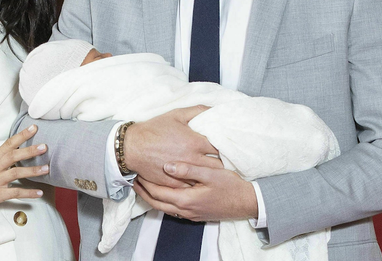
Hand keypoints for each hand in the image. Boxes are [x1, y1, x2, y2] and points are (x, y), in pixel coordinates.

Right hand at [0, 124, 48, 219]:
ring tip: (46, 169)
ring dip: (32, 171)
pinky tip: (39, 193)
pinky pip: (15, 193)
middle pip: (12, 155)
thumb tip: (13, 154)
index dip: (21, 135)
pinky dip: (28, 193)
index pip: (7, 144)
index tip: (34, 128)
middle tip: (44, 147)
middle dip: (29, 150)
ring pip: (15, 173)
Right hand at [125, 106, 222, 187]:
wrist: (133, 147)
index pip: (221, 148)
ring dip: (211, 175)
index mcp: (195, 142)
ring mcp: (184, 173)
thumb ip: (197, 110)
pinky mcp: (175, 183)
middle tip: (226, 161)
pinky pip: (192, 186)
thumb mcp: (176, 115)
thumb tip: (214, 109)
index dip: (227, 147)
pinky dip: (197, 183)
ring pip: (206, 178)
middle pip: (218, 166)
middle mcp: (192, 159)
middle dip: (223, 163)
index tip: (230, 147)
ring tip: (217, 172)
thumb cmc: (154, 129)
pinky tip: (200, 180)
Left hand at [133, 162, 257, 221]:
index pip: (157, 193)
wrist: (247, 203)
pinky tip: (164, 192)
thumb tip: (167, 166)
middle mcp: (185, 210)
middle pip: (156, 203)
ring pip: (163, 208)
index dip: (145, 183)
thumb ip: (188, 169)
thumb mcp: (211, 173)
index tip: (137, 172)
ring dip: (152, 197)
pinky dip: (163, 201)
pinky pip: (172, 209)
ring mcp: (190, 214)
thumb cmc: (231, 187)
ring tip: (144, 185)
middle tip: (134, 179)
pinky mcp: (195, 214)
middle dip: (144, 192)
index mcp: (186, 199)